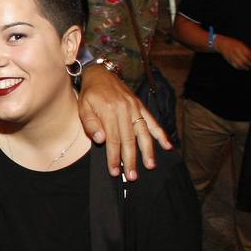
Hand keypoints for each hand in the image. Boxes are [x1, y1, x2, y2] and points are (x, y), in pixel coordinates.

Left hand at [78, 65, 168, 179]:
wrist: (100, 73)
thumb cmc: (90, 94)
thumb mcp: (83, 107)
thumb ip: (91, 123)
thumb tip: (101, 139)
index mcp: (109, 112)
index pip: (113, 140)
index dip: (114, 157)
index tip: (115, 171)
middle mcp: (125, 110)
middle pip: (129, 139)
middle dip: (131, 159)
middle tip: (132, 177)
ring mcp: (135, 108)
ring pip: (143, 133)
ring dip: (148, 151)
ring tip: (150, 165)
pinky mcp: (141, 106)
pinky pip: (153, 121)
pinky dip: (161, 134)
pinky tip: (168, 146)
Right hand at [215, 35, 250, 69]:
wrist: (222, 44)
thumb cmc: (233, 43)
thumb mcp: (241, 44)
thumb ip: (247, 49)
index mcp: (239, 47)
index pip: (248, 54)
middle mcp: (235, 52)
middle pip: (244, 60)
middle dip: (249, 64)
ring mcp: (232, 57)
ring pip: (240, 64)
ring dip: (245, 67)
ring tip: (248, 68)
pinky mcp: (229, 60)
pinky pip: (235, 65)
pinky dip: (239, 68)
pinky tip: (242, 68)